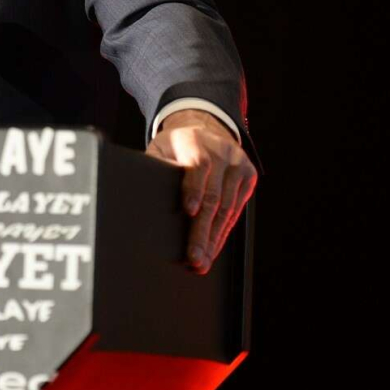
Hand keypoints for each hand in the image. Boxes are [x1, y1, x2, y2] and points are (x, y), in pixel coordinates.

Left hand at [146, 108, 256, 273]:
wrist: (207, 128)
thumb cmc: (176, 145)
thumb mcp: (160, 147)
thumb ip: (155, 167)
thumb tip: (141, 195)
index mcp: (194, 141)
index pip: (197, 165)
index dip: (193, 188)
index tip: (188, 211)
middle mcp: (221, 151)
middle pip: (213, 195)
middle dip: (202, 230)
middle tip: (194, 258)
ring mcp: (237, 163)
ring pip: (227, 208)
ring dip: (214, 238)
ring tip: (202, 262)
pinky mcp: (248, 175)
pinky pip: (236, 210)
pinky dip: (223, 232)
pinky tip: (213, 248)